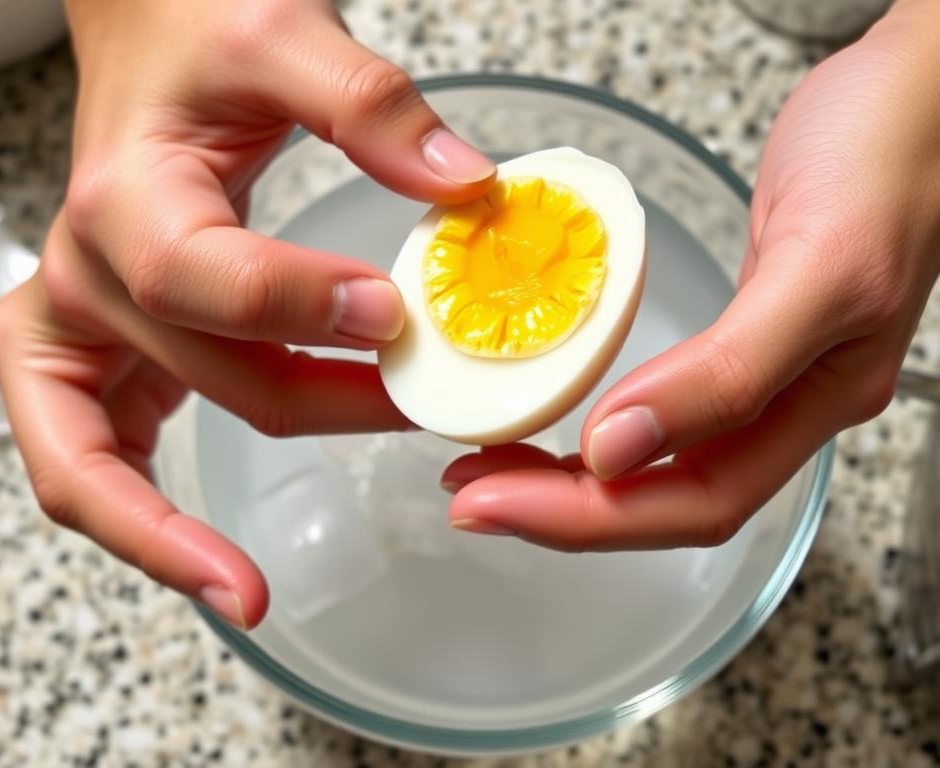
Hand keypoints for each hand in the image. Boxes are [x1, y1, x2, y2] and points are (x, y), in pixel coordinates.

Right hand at [0, 0, 494, 627]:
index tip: (398, 316)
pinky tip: (204, 568)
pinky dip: (134, 529)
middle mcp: (82, 278)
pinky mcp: (93, 363)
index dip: (299, 308)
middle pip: (213, 379)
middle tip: (432, 418)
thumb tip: (463, 186)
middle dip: (327, 409)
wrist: (153, 44)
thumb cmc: (199, 35)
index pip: (207, 279)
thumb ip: (369, 105)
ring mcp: (74, 331)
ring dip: (197, 522)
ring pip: (119, 460)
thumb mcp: (283, 35)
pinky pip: (92, 469)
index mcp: (124, 200)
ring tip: (258, 587)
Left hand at [442, 1, 939, 550]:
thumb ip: (731, 369)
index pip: (691, 501)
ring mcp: (762, 373)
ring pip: (658, 463)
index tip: (489, 502)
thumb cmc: (889, 160)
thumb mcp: (821, 265)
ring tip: (488, 467)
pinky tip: (553, 418)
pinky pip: (657, 407)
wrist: (920, 94)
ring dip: (570, 478)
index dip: (586, 519)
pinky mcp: (738, 336)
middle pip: (665, 497)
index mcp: (816, 404)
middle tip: (468, 494)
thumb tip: (618, 452)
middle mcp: (786, 405)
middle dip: (562, 509)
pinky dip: (596, 425)